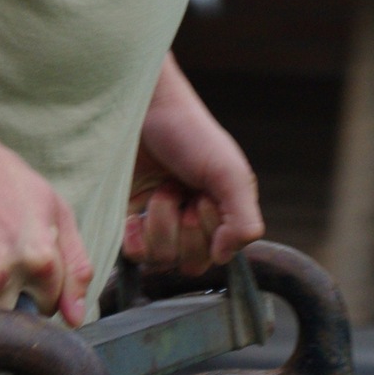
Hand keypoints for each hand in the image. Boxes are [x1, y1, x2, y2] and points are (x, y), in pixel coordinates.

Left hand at [122, 56, 262, 276]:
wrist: (145, 111)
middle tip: (180, 188)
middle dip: (184, 226)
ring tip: (161, 188)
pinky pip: (134, 255)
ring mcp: (159, 225)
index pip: (219, 256)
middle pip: (190, 263)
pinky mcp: (130, 222)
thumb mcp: (230, 174)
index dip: (210, 230)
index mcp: (223, 215)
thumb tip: (223, 257)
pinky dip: (135, 238)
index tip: (205, 195)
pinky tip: (136, 213)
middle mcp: (192, 225)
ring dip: (160, 223)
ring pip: (161, 260)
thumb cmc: (191, 135)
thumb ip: (243, 221)